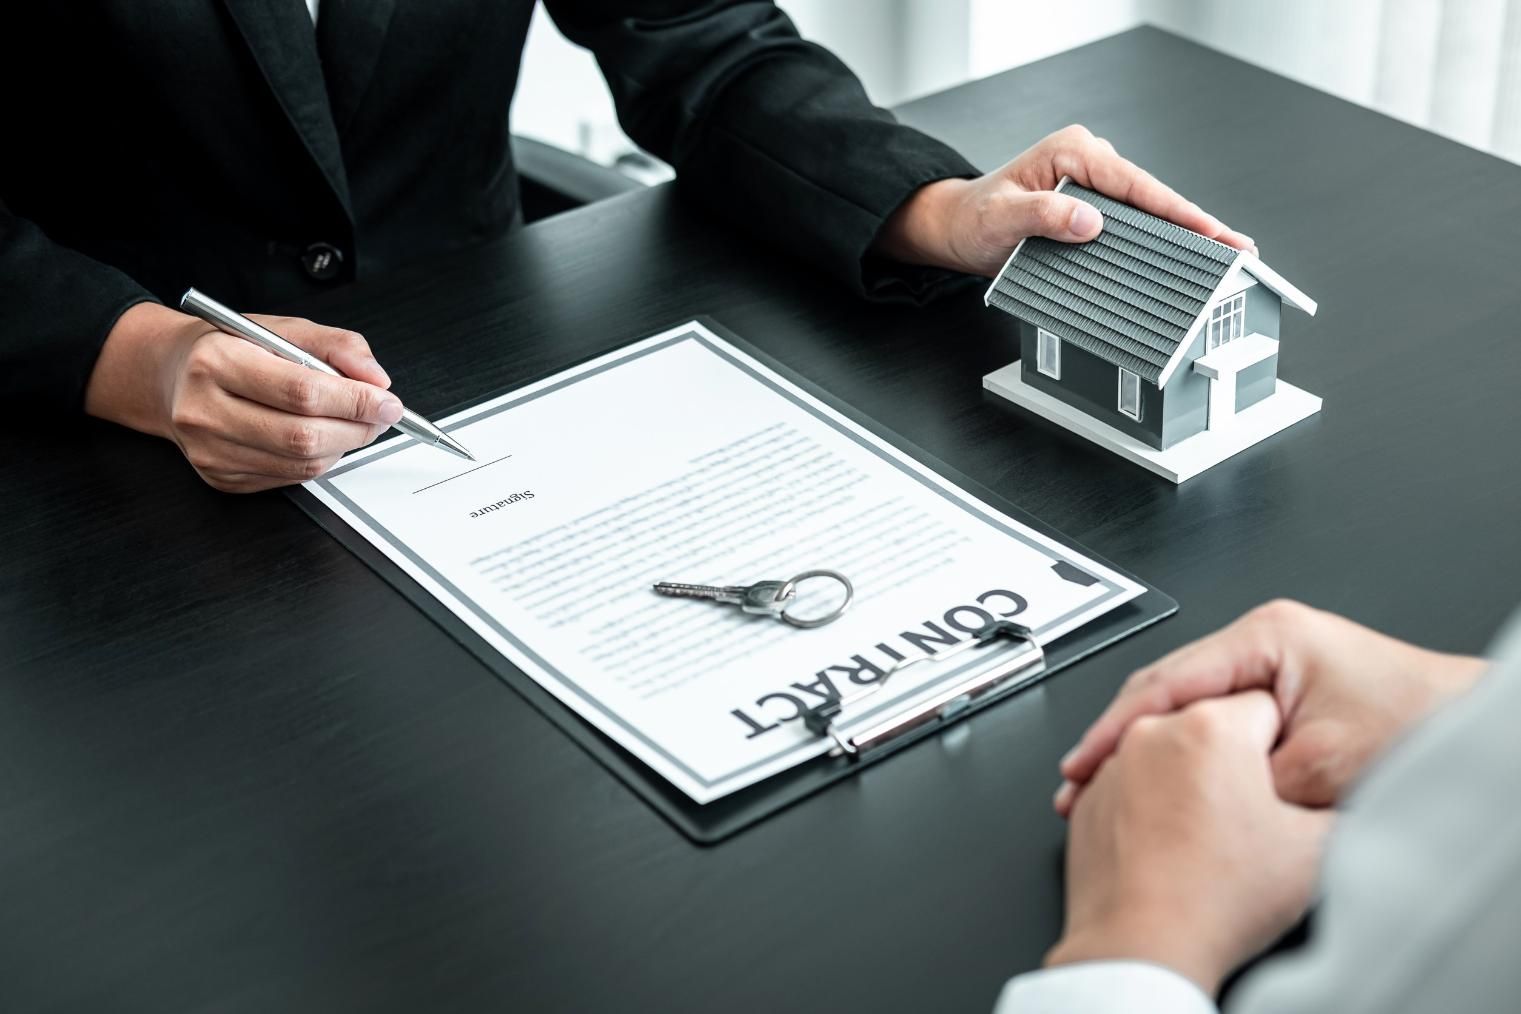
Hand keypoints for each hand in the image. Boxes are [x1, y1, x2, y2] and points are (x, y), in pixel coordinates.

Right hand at [85, 301, 402, 492]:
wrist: (168, 377)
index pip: (300, 391)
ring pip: (301, 463)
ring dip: (343, 446)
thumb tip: (375, 379)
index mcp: (217, 361)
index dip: (354, 401)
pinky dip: (319, 460)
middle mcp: (205, 409)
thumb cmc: (226, 348)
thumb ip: (336, 346)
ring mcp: (210, 450)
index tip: (387, 401)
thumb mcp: (281, 328)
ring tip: (354, 424)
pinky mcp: (221, 477)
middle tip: (379, 416)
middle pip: (303, 435)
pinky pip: (289, 477)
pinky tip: (321, 438)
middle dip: (357, 428)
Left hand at [873, 124, 1254, 276]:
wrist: (956, 228)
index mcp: (1073, 151)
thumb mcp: (1001, 218)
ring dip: (1181, 234)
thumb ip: (1043, 216)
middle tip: (1236, 252)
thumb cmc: (974, 219)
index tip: (1211, 233)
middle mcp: (1088, 160)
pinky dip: (1158, 240)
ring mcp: (1092, 183)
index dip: (1179, 212)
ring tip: (1222, 258)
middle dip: (1195, 225)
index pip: (1137, 184)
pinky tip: (1182, 258)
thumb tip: (1088, 221)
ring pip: (1147, 210)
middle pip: (1153, 197)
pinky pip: (1132, 222)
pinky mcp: (1091, 204)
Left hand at [1046, 692, 1330, 995]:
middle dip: (1235, 761)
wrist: (1142, 944)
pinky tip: (1173, 842)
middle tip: (1248, 815)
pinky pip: (1130, 785)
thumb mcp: (1316, 850)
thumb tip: (1359, 798)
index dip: (1283, 746)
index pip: (1267, 708)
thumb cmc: (1218, 898)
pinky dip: (1150, 803)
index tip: (1281, 780)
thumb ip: (1343, 807)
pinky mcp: (1089, 796)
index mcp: (1213, 727)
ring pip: (1167, 754)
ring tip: (1208, 835)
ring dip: (1188, 779)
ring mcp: (1112, 763)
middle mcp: (1153, 732)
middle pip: (1211, 725)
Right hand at [1057, 600, 1486, 813]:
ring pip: (1183, 707)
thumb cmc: (1416, 727)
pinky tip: (1160, 778)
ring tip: (1106, 785)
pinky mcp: (1277, 692)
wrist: (1469, 731)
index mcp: (1265, 636)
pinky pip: (1211, 721)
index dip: (1117, 729)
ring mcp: (1268, 664)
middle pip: (1164, 690)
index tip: (1084, 764)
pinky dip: (1181, 752)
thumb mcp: (1321, 764)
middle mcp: (1261, 641)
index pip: (1166, 682)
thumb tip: (1186, 792)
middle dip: (1118, 739)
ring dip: (1146, 748)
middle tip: (1079, 782)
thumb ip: (1244, 776)